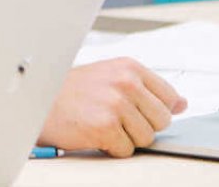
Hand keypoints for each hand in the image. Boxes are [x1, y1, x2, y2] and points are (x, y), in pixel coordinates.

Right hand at [38, 57, 186, 156]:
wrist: (36, 101)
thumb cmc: (71, 91)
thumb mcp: (111, 77)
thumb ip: (147, 89)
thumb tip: (182, 104)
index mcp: (129, 67)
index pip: (169, 97)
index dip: (154, 110)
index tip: (138, 111)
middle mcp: (125, 82)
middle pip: (161, 120)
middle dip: (141, 125)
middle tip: (115, 118)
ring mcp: (115, 104)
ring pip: (146, 138)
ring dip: (126, 138)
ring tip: (102, 124)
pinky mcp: (105, 126)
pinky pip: (126, 150)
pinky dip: (111, 148)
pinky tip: (94, 133)